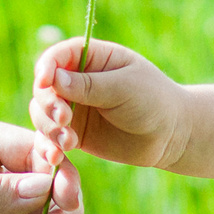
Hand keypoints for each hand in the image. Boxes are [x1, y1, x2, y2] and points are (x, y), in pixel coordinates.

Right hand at [29, 38, 191, 170]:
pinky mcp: (73, 133)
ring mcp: (73, 108)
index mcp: (92, 58)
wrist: (171, 136)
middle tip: (65, 119)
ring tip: (68, 143)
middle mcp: (77, 81)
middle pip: (44, 88)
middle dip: (48, 103)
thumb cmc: (154, 101)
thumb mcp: (124, 88)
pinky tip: (56, 157)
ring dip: (48, 127)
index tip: (45, 82)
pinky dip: (48, 146)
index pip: (57, 56)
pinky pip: (50, 138)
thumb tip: (52, 79)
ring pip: (42, 114)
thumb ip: (89, 85)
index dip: (46, 67)